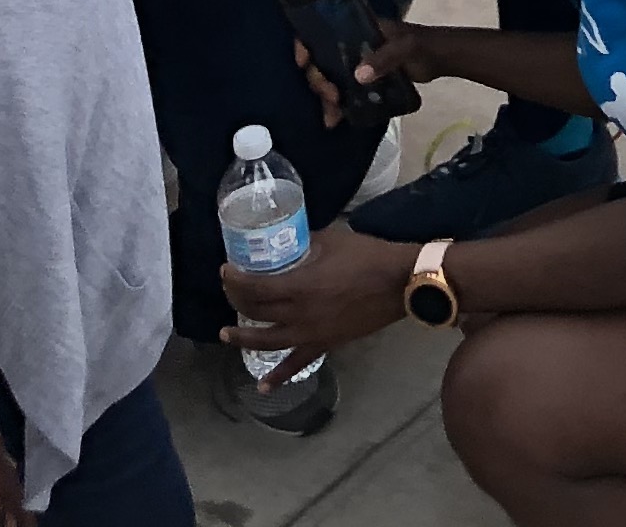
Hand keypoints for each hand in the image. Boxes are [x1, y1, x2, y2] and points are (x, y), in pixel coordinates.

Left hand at [221, 221, 411, 359]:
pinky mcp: (325, 344)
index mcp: (299, 286)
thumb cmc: (366, 256)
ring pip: (268, 342)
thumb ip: (304, 242)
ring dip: (243, 339)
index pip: (255, 288)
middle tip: (229, 291)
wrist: (399, 283)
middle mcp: (299, 314)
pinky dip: (279, 376)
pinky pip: (297, 363)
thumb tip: (287, 241)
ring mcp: (312, 333)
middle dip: (236, 301)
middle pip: (256, 312)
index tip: (225, 271)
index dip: (235, 280)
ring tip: (226, 335)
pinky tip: (263, 386)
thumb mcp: (331, 239)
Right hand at [291, 15, 448, 129]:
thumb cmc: (423, 45)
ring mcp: (358, 63)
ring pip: (332, 79)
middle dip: (320, 80)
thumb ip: (384, 59)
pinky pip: (345, 92)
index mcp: (357, 29)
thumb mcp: (405, 47)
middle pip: (322, 61)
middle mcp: (352, 45)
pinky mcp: (367, 80)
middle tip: (332, 96)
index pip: (322, 30)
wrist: (441, 59)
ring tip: (331, 116)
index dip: (306, 44)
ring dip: (327, 97)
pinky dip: (339, 105)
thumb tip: (357, 76)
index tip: (303, 63)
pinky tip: (335, 120)